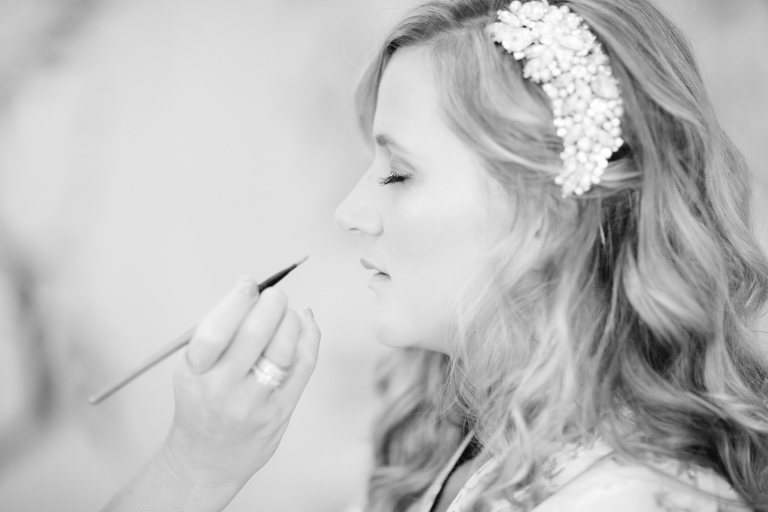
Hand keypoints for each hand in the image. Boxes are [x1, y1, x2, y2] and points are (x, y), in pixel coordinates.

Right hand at [162, 276, 319, 491]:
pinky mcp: (280, 412)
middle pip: (255, 334)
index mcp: (193, 373)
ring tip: (286, 311)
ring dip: (290, 319)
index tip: (248, 284)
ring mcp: (254, 404)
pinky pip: (303, 365)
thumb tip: (254, 290)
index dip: (237, 300)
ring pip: (284, 348)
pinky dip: (309, 336)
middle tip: (274, 294)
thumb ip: (219, 331)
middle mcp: (222, 390)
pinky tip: (305, 322)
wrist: (206, 460)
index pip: (217, 329)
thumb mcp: (193, 368)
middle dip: (270, 303)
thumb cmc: (201, 403)